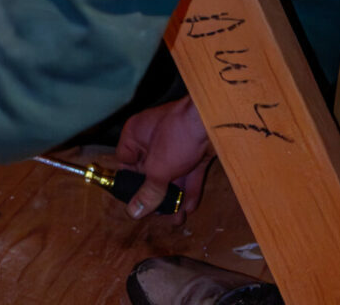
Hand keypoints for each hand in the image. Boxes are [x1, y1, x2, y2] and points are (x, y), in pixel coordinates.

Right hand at [115, 97, 211, 220]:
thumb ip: (147, 192)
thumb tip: (133, 211)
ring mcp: (175, 144)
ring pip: (170, 176)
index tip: (136, 204)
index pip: (125, 163)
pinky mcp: (194, 150)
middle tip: (160, 215)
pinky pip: (187, 173)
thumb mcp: (159, 168)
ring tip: (178, 217)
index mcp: (136, 135)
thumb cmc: (179, 135)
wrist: (214, 121)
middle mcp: (153, 139)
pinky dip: (188, 189)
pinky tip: (189, 207)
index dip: (130, 185)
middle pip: (149, 173)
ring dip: (174, 197)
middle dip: (156, 197)